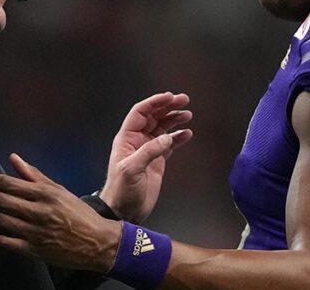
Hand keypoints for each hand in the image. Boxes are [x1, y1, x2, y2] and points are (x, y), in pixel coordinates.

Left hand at [0, 154, 122, 271]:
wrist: (98, 242)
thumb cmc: (79, 214)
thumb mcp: (59, 190)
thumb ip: (34, 175)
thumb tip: (14, 158)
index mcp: (44, 193)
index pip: (8, 183)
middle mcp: (38, 211)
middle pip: (0, 201)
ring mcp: (35, 231)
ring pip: (0, 220)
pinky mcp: (34, 249)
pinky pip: (6, 242)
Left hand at [99, 92, 192, 222]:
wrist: (124, 211)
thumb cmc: (121, 190)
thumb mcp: (131, 169)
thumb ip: (148, 151)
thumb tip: (167, 138)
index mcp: (127, 138)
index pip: (140, 113)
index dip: (154, 103)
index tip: (169, 97)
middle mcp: (137, 140)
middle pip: (154, 117)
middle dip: (168, 107)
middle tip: (184, 100)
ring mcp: (148, 150)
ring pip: (163, 128)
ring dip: (174, 119)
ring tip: (188, 114)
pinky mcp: (157, 161)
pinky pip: (169, 144)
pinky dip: (178, 137)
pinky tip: (187, 133)